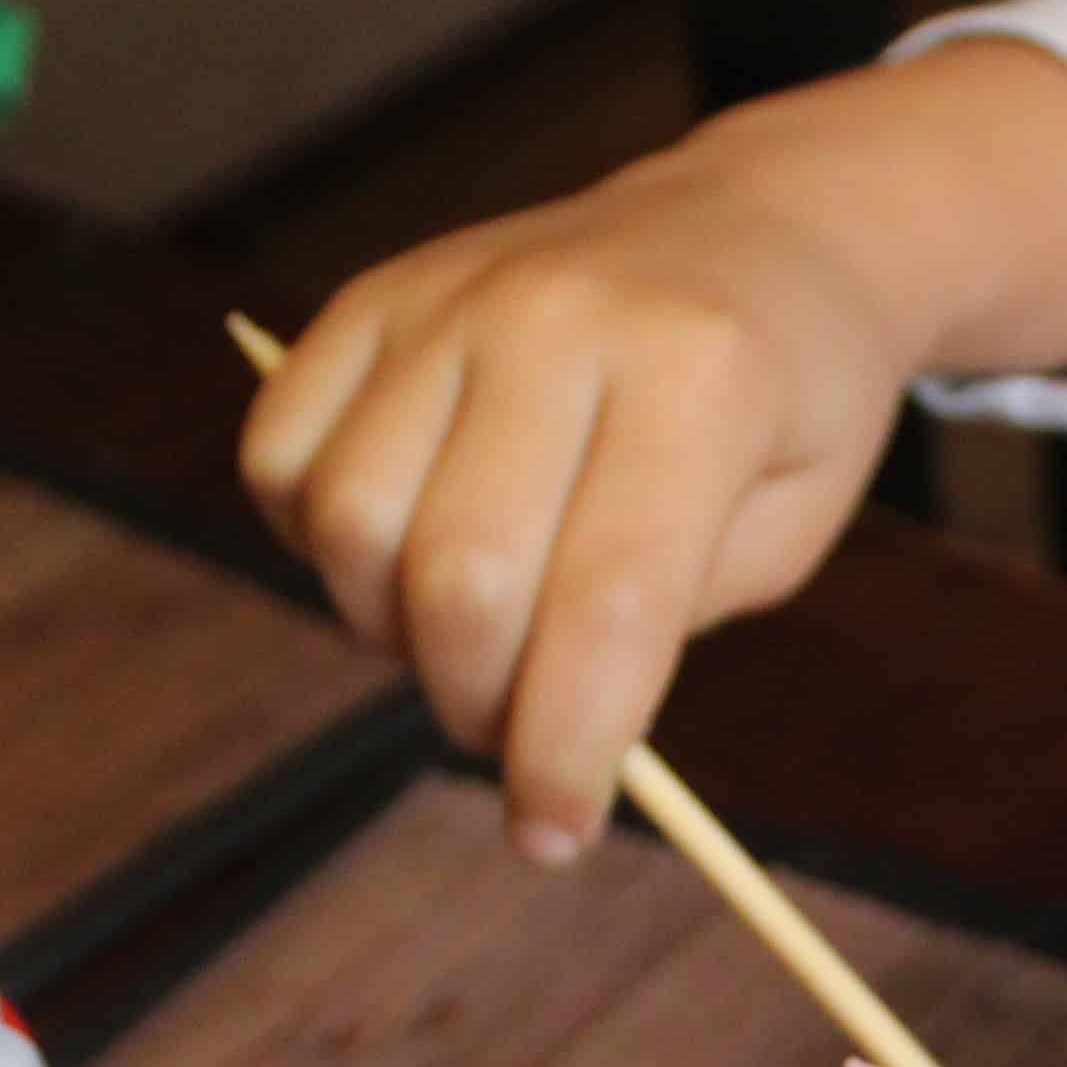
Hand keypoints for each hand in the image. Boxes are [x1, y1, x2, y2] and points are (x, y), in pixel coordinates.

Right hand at [235, 40, 1066, 858]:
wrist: (758, 228)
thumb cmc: (783, 405)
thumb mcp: (784, 526)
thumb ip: (659, 631)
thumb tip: (529, 742)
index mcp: (699, 377)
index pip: (605, 607)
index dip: (565, 751)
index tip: (552, 839)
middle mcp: (559, 316)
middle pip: (460, 577)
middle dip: (478, 705)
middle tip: (514, 734)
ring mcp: (451, 294)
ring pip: (350, 524)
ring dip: (391, 632)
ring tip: (468, 637)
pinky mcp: (370, 295)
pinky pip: (282, 455)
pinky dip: (316, 544)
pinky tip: (399, 555)